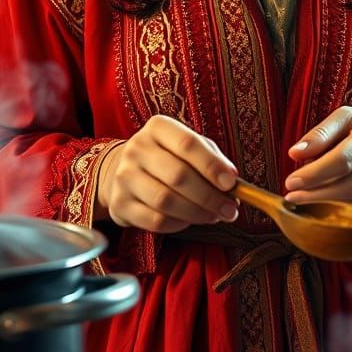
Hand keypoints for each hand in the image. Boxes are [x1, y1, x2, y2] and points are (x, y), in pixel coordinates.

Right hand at [95, 115, 239, 231]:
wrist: (123, 170)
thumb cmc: (167, 157)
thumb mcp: (187, 147)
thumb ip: (211, 159)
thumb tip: (232, 182)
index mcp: (157, 128)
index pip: (187, 144)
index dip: (212, 166)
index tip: (231, 184)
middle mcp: (136, 149)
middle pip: (178, 175)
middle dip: (209, 196)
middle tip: (229, 209)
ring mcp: (124, 177)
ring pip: (166, 201)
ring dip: (197, 213)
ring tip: (214, 216)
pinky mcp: (119, 204)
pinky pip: (155, 221)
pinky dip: (178, 224)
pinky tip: (189, 220)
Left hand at [284, 107, 351, 214]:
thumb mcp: (346, 118)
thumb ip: (320, 133)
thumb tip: (294, 153)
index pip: (342, 160)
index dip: (314, 174)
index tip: (290, 182)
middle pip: (348, 187)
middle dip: (315, 196)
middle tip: (291, 198)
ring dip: (326, 207)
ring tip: (303, 203)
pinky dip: (343, 213)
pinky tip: (326, 209)